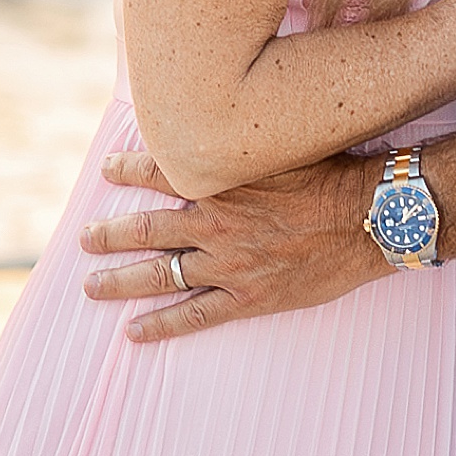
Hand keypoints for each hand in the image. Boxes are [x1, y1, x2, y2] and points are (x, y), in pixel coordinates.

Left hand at [81, 148, 375, 339]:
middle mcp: (215, 223)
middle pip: (145, 229)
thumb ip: (246, 141)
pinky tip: (134, 333)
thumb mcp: (282, 143)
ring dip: (119, 281)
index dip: (127, 170)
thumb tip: (221, 122)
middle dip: (108, 234)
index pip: (158, 172)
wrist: (370, 216)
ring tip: (92, 286)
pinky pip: (194, 315)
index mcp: (220, 182)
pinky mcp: (248, 297)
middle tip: (85, 238)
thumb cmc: (333, 173)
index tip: (107, 170)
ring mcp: (228, 263)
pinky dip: (161, 325)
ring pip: (159, 274)